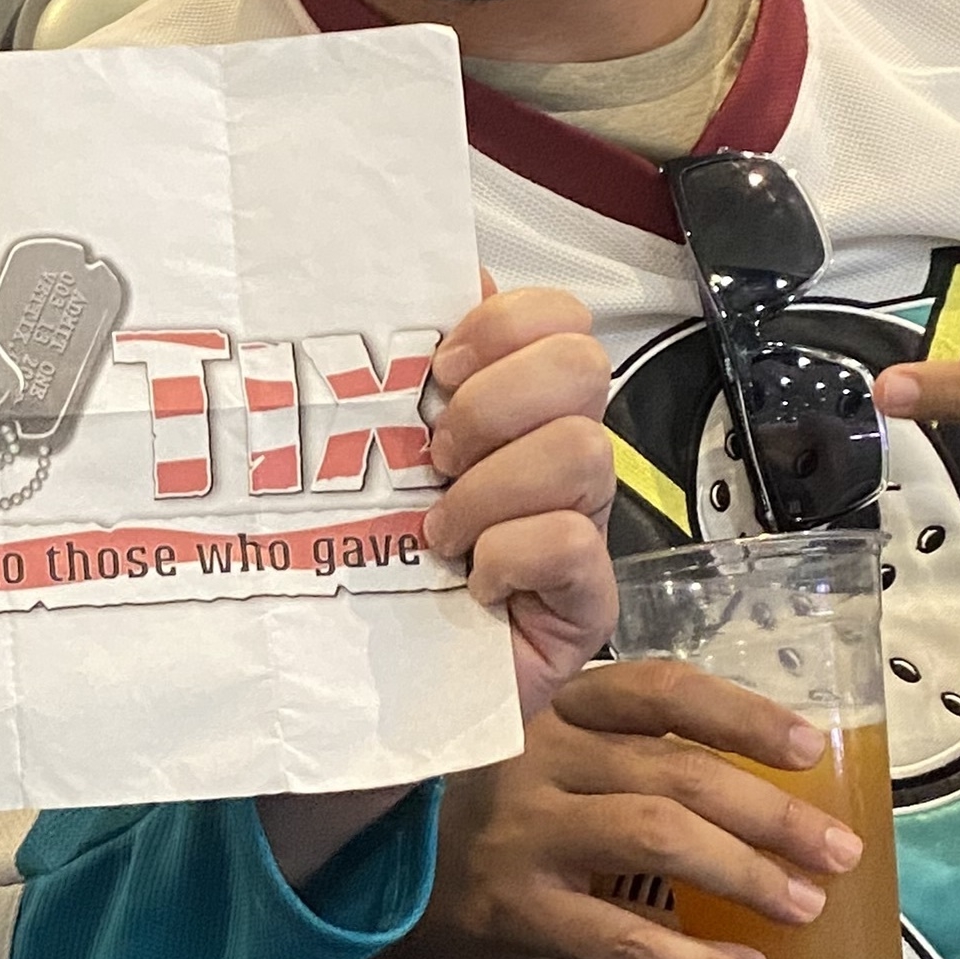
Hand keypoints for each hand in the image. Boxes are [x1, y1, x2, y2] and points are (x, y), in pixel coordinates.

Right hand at [354, 661, 867, 958]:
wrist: (344, 885)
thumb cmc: (457, 821)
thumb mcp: (523, 761)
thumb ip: (604, 759)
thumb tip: (743, 797)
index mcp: (550, 709)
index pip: (657, 690)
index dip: (741, 713)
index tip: (811, 743)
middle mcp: (537, 755)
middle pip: (675, 769)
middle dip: (772, 811)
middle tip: (841, 851)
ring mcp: (519, 830)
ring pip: (656, 838)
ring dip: (746, 873)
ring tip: (805, 906)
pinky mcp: (506, 906)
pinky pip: (615, 935)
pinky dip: (689, 957)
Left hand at [421, 280, 616, 723]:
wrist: (378, 685)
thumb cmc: (378, 564)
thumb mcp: (373, 457)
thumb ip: (394, 370)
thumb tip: (416, 273)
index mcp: (516, 406)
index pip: (559, 318)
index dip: (504, 324)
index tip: (438, 368)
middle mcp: (560, 454)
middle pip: (583, 366)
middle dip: (497, 403)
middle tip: (438, 456)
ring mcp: (583, 524)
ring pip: (580, 451)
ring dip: (491, 489)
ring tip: (441, 532)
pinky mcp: (586, 598)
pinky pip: (570, 542)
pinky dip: (509, 555)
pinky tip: (474, 582)